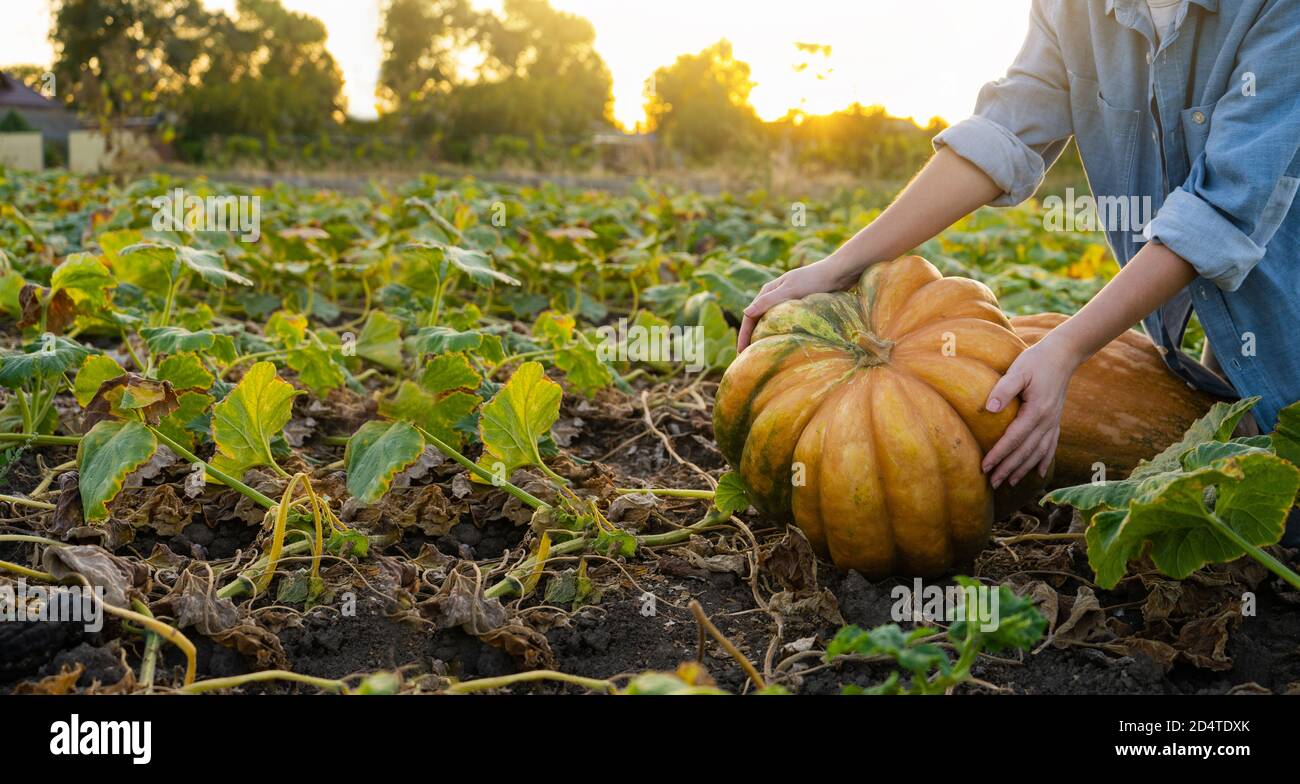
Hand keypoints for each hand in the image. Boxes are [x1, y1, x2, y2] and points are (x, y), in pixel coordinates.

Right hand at [737, 256, 857, 351]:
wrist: (839, 273)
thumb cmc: (814, 280)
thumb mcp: (790, 290)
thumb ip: (768, 302)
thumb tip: (745, 312)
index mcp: (768, 292)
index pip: (750, 317)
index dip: (744, 335)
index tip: (741, 353)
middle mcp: (774, 297)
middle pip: (758, 321)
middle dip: (751, 339)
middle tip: (747, 359)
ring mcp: (786, 303)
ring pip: (770, 323)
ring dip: (763, 337)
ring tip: (761, 356)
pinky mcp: (799, 308)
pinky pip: (783, 324)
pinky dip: (777, 335)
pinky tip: (780, 345)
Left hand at [980, 334, 1081, 487]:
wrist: (1063, 355)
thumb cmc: (1036, 361)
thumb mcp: (1018, 371)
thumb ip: (1004, 389)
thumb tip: (989, 408)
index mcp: (1036, 411)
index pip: (1014, 439)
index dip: (999, 455)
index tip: (984, 467)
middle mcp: (1047, 422)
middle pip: (1025, 451)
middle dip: (1008, 469)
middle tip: (992, 483)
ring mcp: (1053, 422)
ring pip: (1038, 453)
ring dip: (1023, 469)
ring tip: (1009, 483)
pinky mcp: (1055, 421)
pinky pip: (1051, 446)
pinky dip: (1044, 461)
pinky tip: (1039, 474)